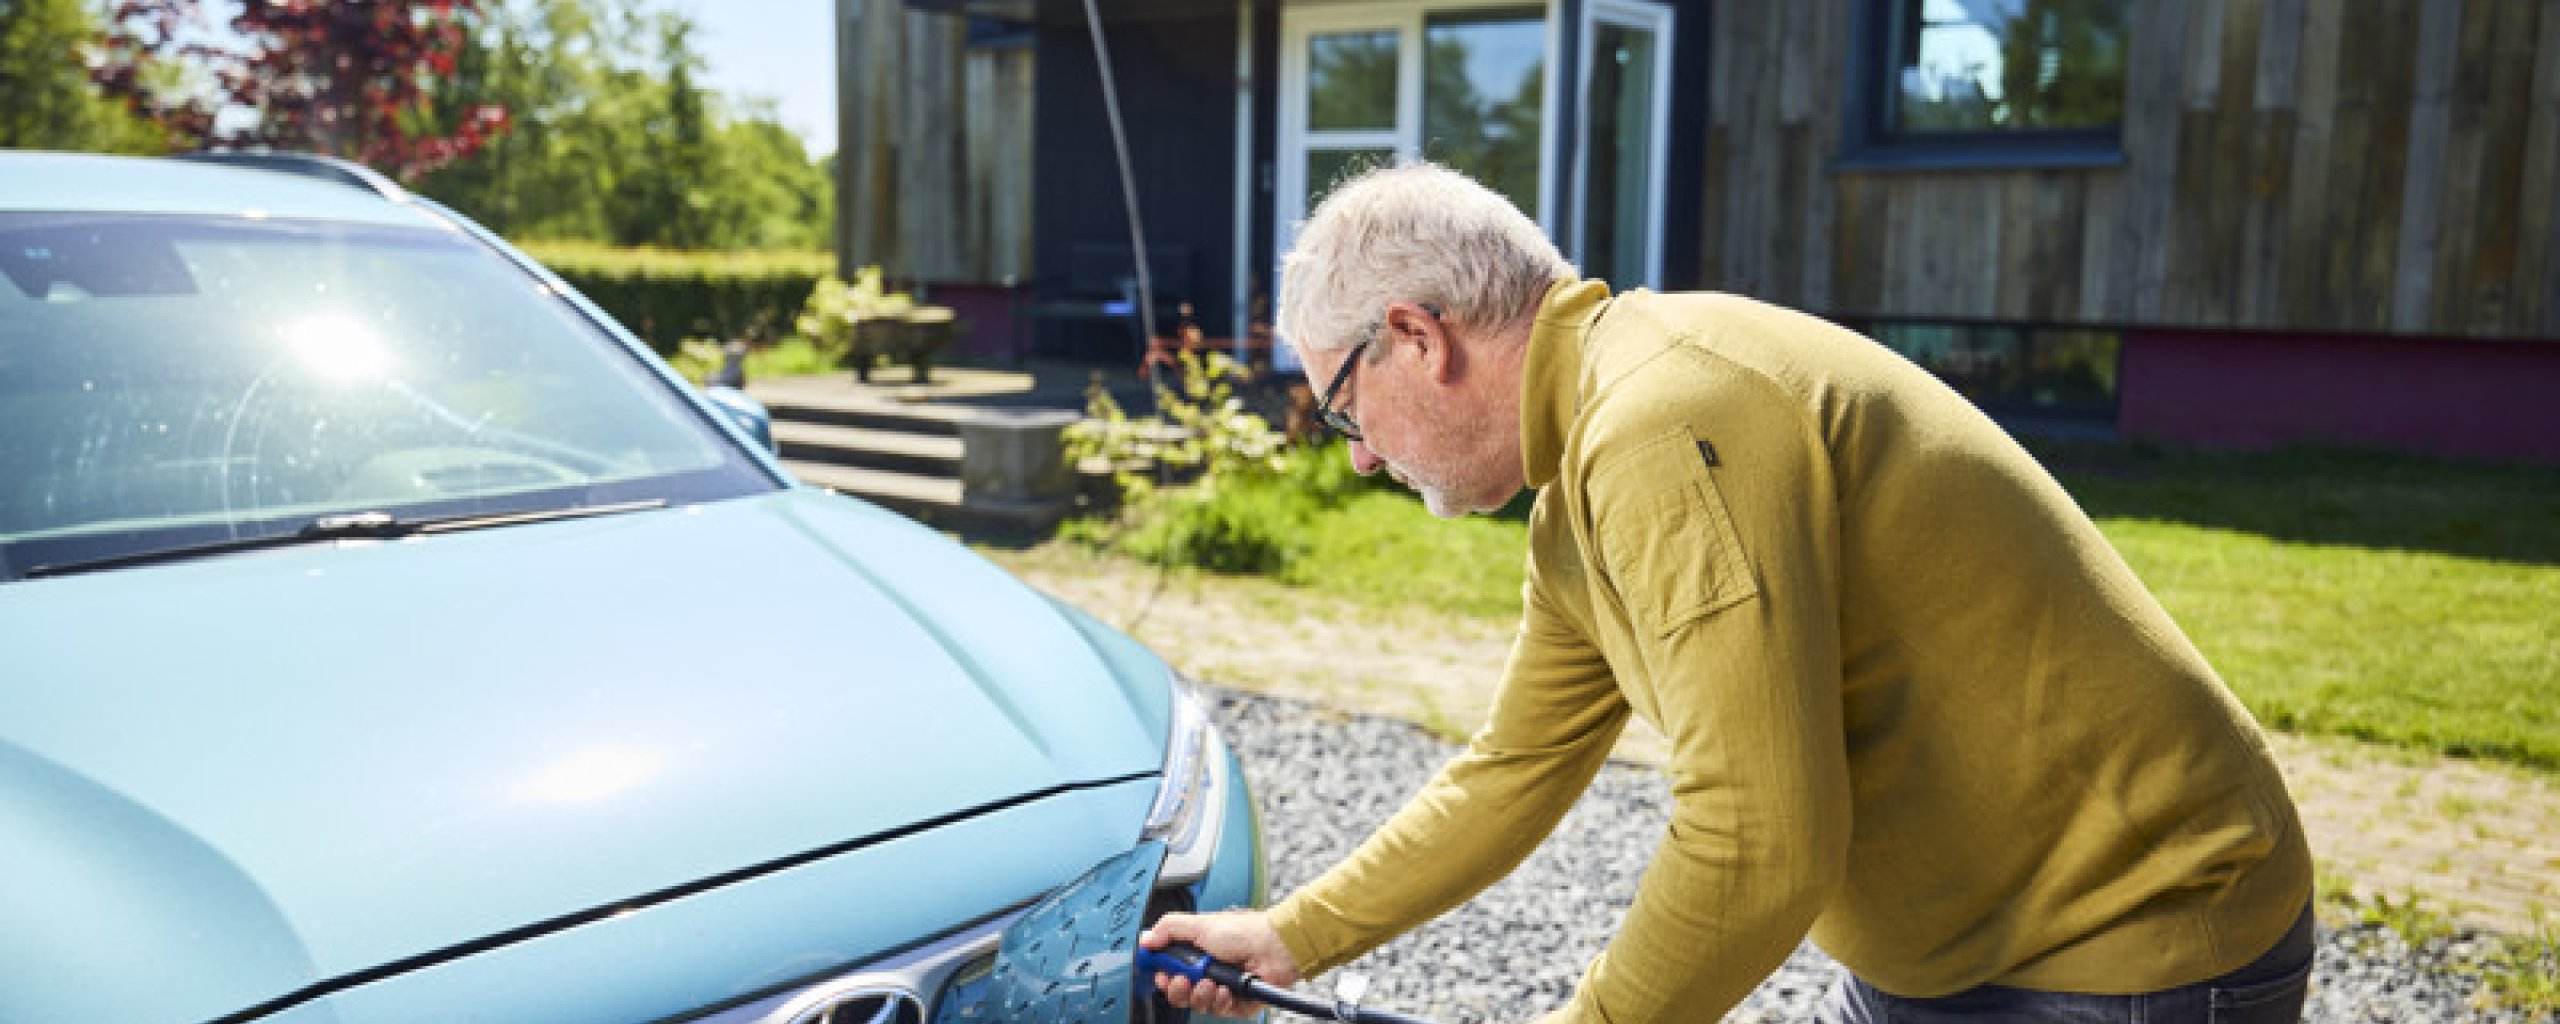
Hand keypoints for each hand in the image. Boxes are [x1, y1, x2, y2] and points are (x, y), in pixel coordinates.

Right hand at [1139, 909, 1300, 1017]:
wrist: (1275, 947)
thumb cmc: (1244, 932)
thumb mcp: (1199, 924)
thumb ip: (1168, 929)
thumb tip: (1145, 939)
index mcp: (1196, 952)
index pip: (1169, 970)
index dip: (1162, 975)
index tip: (1159, 974)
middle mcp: (1207, 971)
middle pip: (1179, 991)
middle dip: (1178, 988)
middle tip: (1184, 979)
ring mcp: (1221, 988)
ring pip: (1197, 1003)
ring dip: (1200, 994)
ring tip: (1211, 982)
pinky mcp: (1235, 1004)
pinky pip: (1218, 1011)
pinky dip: (1219, 1001)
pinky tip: (1225, 990)